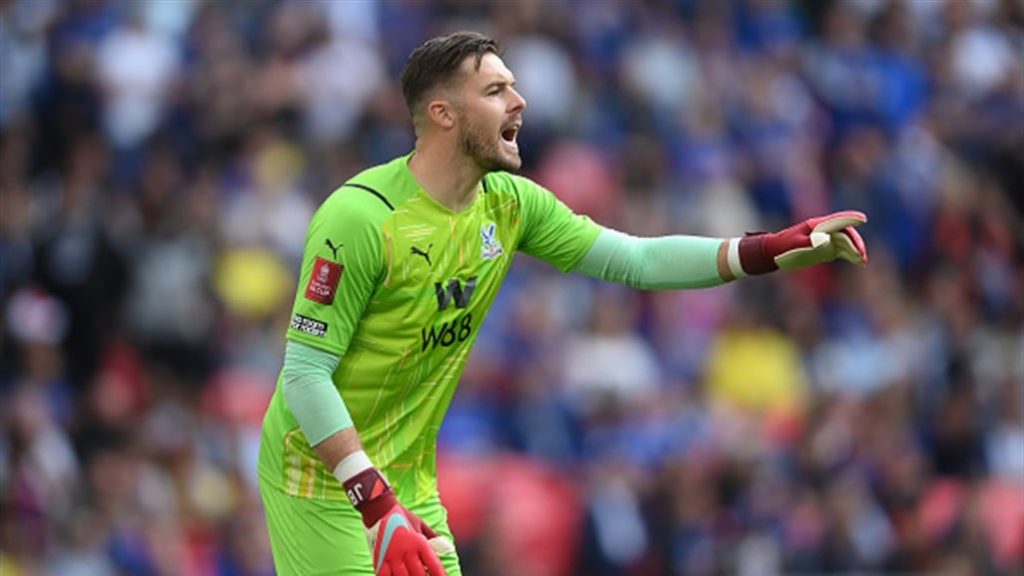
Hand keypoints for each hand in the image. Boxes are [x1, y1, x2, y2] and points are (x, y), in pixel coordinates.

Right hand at [344, 467, 452, 574]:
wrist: (380, 509)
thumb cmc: (402, 516)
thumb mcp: (420, 524)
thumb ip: (433, 537)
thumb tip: (448, 547)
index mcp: (419, 542)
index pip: (433, 564)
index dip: (440, 575)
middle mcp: (407, 551)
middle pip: (419, 575)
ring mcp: (392, 557)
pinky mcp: (379, 559)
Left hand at [738, 211, 867, 274]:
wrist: (775, 252)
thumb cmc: (784, 246)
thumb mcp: (795, 244)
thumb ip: (810, 242)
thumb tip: (825, 241)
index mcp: (816, 225)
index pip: (838, 220)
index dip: (851, 218)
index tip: (863, 218)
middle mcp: (824, 230)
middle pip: (846, 232)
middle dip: (856, 242)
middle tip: (862, 255)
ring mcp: (826, 239)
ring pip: (846, 242)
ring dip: (855, 250)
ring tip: (862, 261)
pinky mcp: (826, 248)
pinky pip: (842, 250)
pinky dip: (850, 255)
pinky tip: (858, 262)